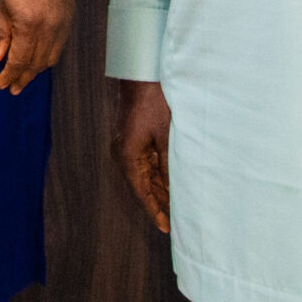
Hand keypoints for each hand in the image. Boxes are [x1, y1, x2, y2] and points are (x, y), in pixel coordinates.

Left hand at [0, 0, 74, 92]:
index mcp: (30, 28)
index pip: (19, 62)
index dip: (10, 75)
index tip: (2, 84)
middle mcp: (49, 31)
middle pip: (36, 64)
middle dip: (23, 78)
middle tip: (13, 87)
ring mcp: (62, 26)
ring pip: (50, 59)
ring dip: (37, 71)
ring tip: (25, 77)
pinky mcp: (68, 20)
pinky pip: (60, 47)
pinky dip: (49, 57)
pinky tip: (41, 59)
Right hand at [115, 78, 171, 234]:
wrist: (141, 73)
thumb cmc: (153, 101)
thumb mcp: (166, 135)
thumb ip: (169, 164)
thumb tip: (174, 189)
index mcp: (129, 157)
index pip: (142, 192)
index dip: (155, 211)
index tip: (166, 227)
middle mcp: (124, 154)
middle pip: (143, 186)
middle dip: (159, 203)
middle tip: (176, 220)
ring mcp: (127, 146)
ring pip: (145, 174)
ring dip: (159, 189)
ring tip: (176, 205)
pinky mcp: (133, 137)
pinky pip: (146, 162)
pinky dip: (158, 173)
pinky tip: (170, 180)